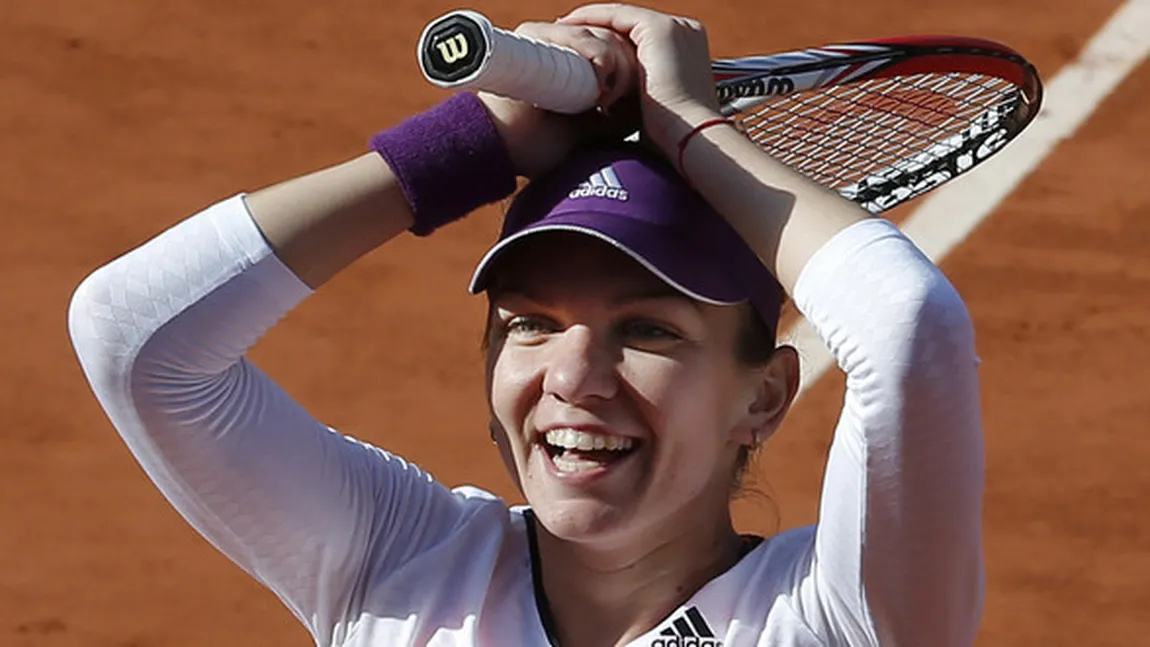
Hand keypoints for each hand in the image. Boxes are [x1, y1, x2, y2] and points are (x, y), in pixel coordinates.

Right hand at [478, 20, 638, 178]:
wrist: (503, 148)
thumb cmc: (539, 145)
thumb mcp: (591, 132)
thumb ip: (616, 119)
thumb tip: (643, 109)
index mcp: (572, 65)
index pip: (616, 52)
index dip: (630, 70)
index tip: (633, 100)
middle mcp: (560, 47)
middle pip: (611, 38)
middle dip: (626, 66)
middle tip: (621, 99)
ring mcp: (546, 39)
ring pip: (599, 34)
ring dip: (614, 63)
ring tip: (607, 96)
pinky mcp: (533, 35)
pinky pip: (577, 36)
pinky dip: (595, 52)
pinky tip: (601, 76)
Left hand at [559, 4, 721, 157]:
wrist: (689, 138)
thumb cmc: (672, 137)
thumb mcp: (653, 108)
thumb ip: (637, 95)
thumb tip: (611, 104)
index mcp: (688, 50)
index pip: (641, 39)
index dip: (610, 42)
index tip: (583, 52)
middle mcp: (684, 33)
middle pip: (630, 25)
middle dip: (597, 28)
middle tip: (565, 34)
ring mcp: (674, 27)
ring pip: (622, 17)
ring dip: (589, 20)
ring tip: (562, 29)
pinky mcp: (659, 28)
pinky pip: (617, 15)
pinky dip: (591, 18)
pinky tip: (569, 26)